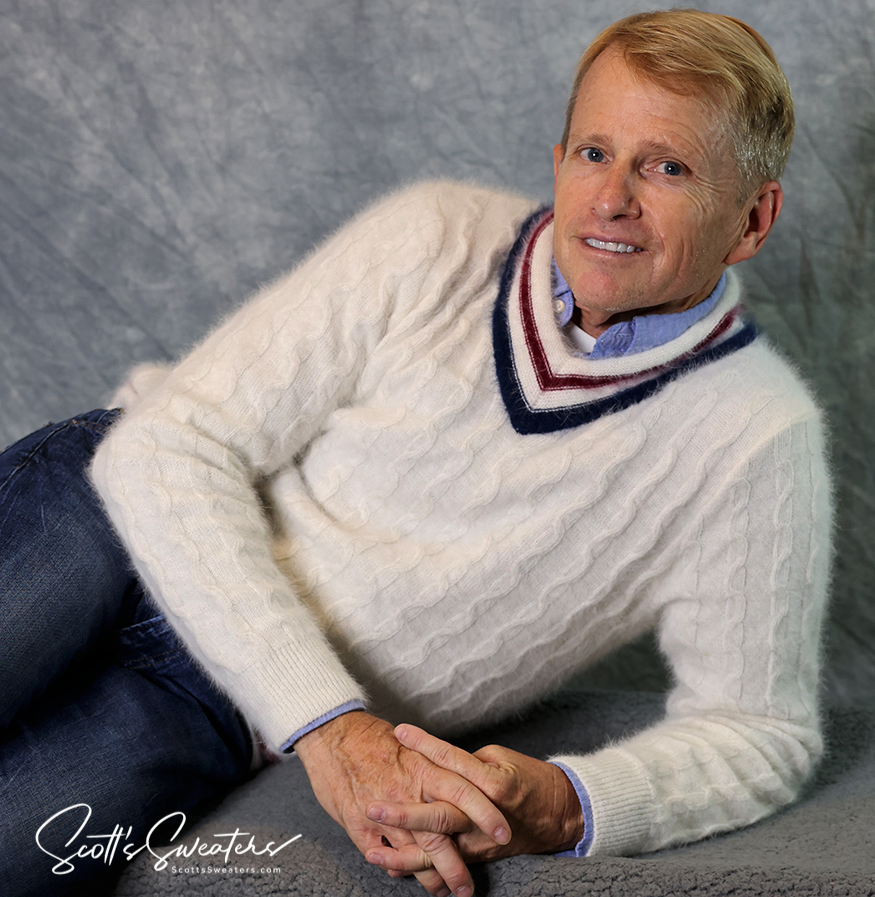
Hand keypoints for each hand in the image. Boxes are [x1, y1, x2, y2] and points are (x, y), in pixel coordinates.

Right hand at [293, 712, 510, 896]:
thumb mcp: (410, 748)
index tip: (504, 832)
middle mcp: (406, 791)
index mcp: (423, 767)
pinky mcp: (359, 825)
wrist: (331, 733)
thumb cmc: (370, 737)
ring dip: (430, 876)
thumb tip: (458, 782)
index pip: (464, 791)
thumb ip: (432, 769)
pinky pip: (384, 855)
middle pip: (441, 832)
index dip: (485, 813)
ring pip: (414, 852)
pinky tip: (407, 875)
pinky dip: (398, 868)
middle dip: (458, 864)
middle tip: (470, 887)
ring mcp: (383, 811)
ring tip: (444, 891)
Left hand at [363, 724, 584, 874]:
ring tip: (372, 852)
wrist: (559, 814)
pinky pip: (444, 864)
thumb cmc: (529, 778)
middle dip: (403, 813)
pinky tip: (392, 867)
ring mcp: (479, 840)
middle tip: (372, 806)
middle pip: (438, 814)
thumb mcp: (500, 759)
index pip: (450, 761)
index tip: (399, 732)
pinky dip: (418, 867)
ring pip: (438, 849)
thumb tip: (435, 764)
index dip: (424, 745)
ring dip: (404, 852)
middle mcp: (483, 815)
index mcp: (491, 783)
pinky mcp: (478, 856)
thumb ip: (466, 764)